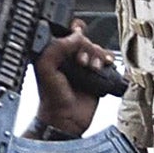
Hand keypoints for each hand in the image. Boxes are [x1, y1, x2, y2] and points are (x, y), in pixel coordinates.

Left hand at [31, 23, 111, 137]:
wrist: (67, 119)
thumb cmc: (52, 98)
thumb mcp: (46, 69)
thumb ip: (56, 48)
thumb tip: (76, 36)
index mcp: (53, 53)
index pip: (65, 33)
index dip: (73, 33)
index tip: (76, 40)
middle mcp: (68, 57)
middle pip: (84, 39)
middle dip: (86, 48)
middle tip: (80, 62)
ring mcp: (83, 66)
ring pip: (96, 49)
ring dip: (97, 55)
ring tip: (92, 68)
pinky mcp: (96, 75)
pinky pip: (106, 61)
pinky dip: (108, 60)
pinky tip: (104, 65)